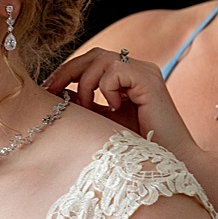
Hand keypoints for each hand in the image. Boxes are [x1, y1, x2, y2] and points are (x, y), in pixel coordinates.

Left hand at [44, 48, 197, 156]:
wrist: (169, 164)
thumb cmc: (138, 148)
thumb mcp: (103, 121)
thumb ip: (85, 104)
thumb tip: (56, 92)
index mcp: (128, 77)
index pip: (92, 60)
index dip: (67, 71)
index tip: (48, 89)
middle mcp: (139, 70)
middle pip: (94, 54)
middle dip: (68, 70)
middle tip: (52, 90)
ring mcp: (146, 72)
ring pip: (102, 58)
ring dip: (86, 82)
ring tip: (89, 107)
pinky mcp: (150, 81)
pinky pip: (116, 70)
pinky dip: (106, 88)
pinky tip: (114, 108)